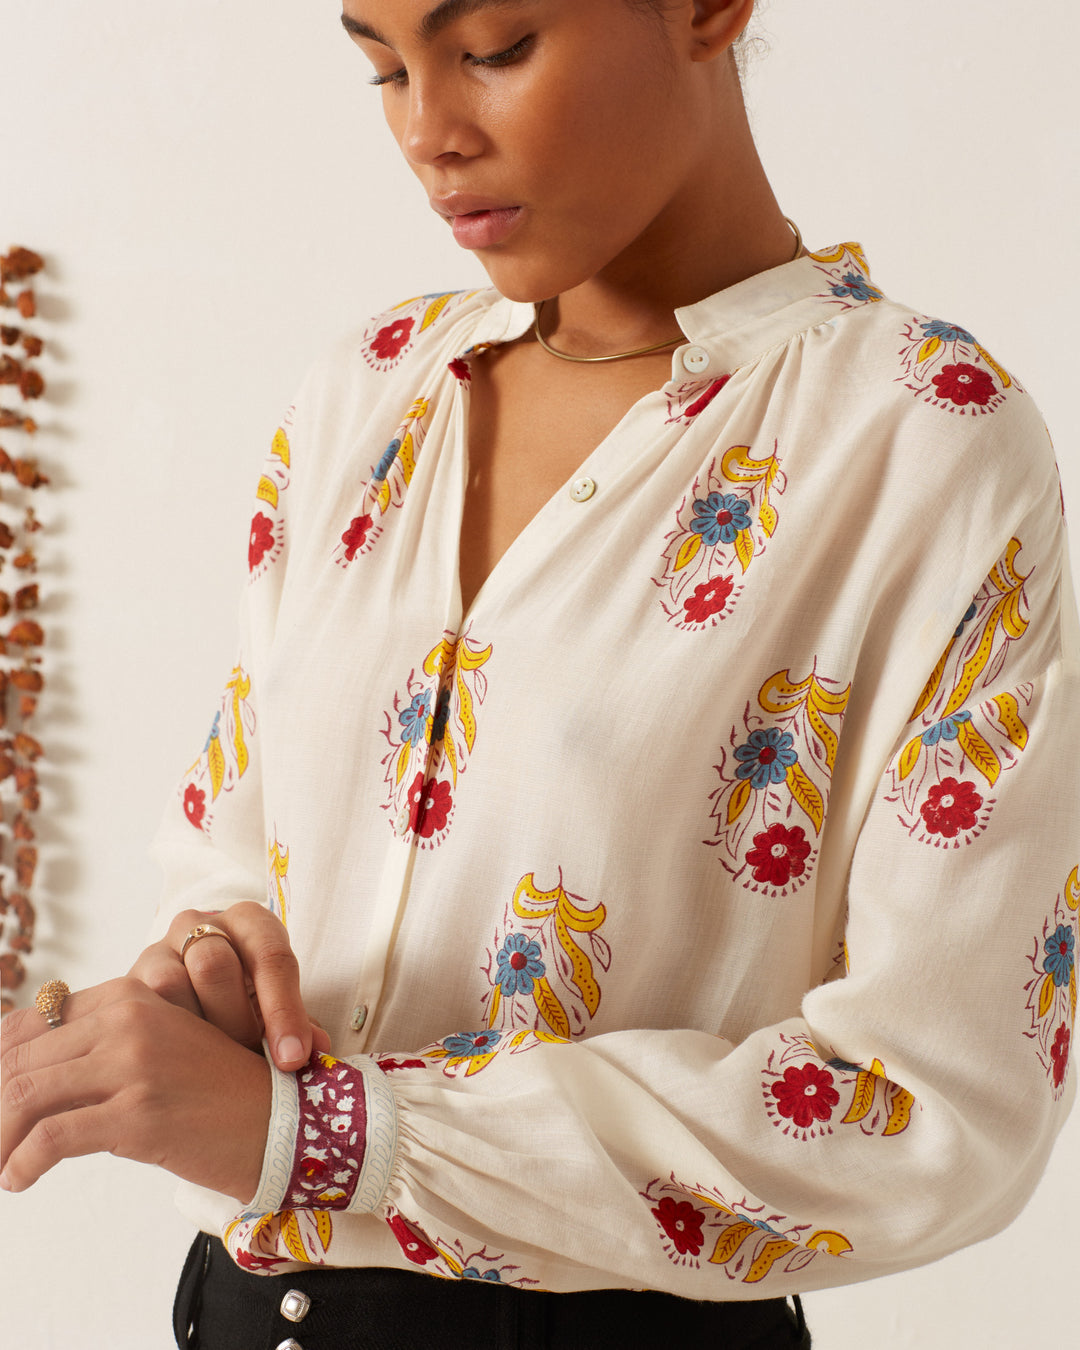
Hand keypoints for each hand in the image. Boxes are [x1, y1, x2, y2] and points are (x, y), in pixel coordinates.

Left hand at [1, 977, 270, 1199]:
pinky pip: (51, 1136)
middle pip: (19, 1060)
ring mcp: (134, 1064)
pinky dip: (22, 1163)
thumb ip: (101, 1044)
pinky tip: (20, 1178)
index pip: (31, 1021)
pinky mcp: (138, 1113)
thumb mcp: (158, 1047)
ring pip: (23, 1095)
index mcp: (131, 995)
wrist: (279, 1120)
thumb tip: (21, 1075)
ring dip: (0, 1139)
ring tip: (2, 1163)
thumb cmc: (214, 1091)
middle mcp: (129, 1019)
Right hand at [130, 902, 328, 1070]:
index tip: (292, 1059)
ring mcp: (158, 949)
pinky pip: (133, 1008)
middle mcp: (201, 925)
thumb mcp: (275, 1007)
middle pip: (215, 965)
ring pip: (170, 987)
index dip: (284, 1011)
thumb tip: (320, 1052)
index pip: (271, 956)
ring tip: (209, 1074)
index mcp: (250, 923)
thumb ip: (296, 1026)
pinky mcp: (124, 981)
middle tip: (245, 1064)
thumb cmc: (246, 1003)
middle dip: (235, 1023)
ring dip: (193, 1036)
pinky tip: (170, 1072)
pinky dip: (155, 1042)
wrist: (188, 998)